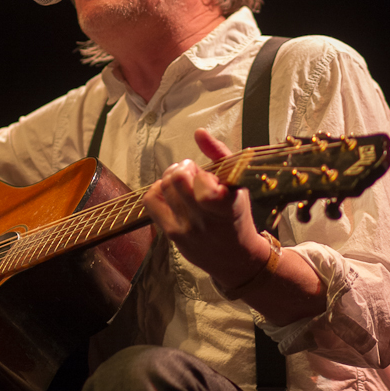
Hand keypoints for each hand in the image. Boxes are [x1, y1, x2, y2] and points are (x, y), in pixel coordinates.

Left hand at [143, 129, 267, 285]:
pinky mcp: (172, 235)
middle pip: (177, 178)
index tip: (209, 177)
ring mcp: (186, 229)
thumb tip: (198, 132)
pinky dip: (158, 190)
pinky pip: (151, 201)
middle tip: (192, 172)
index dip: (202, 173)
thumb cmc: (237, 216)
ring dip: (171, 177)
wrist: (236, 258)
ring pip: (163, 187)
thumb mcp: (238, 184)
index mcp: (227, 206)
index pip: (202, 182)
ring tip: (183, 182)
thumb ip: (219, 154)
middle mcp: (205, 220)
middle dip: (184, 168)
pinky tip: (171, 193)